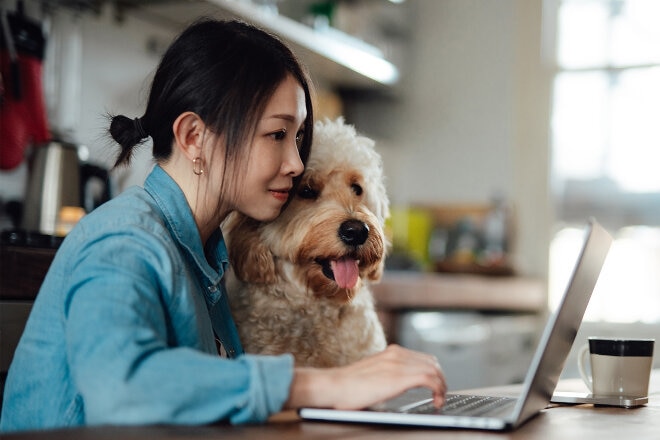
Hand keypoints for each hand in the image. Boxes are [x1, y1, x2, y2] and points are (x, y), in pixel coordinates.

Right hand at [285, 344, 445, 409]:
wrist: (333, 386)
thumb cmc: (346, 387)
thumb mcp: (372, 374)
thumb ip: (385, 374)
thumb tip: (393, 385)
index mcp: (390, 352)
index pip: (422, 357)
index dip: (433, 373)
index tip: (435, 387)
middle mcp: (396, 354)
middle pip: (432, 362)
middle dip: (441, 379)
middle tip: (440, 395)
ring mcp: (398, 363)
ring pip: (434, 370)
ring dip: (442, 386)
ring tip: (439, 400)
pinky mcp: (399, 377)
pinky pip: (431, 379)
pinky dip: (439, 390)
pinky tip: (436, 401)